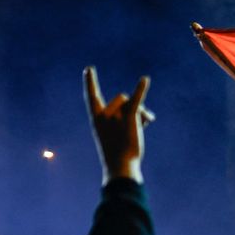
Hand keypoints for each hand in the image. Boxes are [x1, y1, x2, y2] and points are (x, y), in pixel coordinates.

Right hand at [84, 66, 152, 183]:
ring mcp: (116, 115)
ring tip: (142, 127)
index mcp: (96, 118)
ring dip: (141, 114)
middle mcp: (104, 114)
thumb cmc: (119, 153)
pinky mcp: (130, 117)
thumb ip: (126, 119)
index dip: (90, 83)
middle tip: (133, 128)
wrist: (121, 165)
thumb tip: (144, 114)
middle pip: (121, 98)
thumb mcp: (117, 134)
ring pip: (133, 102)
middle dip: (130, 109)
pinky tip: (145, 79)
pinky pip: (136, 100)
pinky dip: (141, 89)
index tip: (89, 69)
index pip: (92, 96)